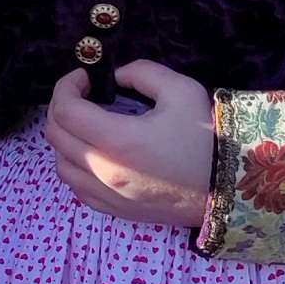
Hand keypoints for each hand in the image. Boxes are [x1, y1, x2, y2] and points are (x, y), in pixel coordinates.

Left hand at [44, 62, 213, 227]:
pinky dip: (75, 167)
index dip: (67, 86)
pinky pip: (77, 188)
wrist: (229, 187)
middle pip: (55, 136)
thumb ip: (142, 73)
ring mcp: (107, 195)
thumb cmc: (207, 137)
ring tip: (86, 125)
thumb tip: (116, 78)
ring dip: (64, 139)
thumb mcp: (181, 90)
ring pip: (60, 165)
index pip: (66, 110)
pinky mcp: (115, 211)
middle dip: (61, 107)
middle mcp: (104, 171)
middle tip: (82, 95)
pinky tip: (94, 154)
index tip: (85, 77)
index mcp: (117, 140)